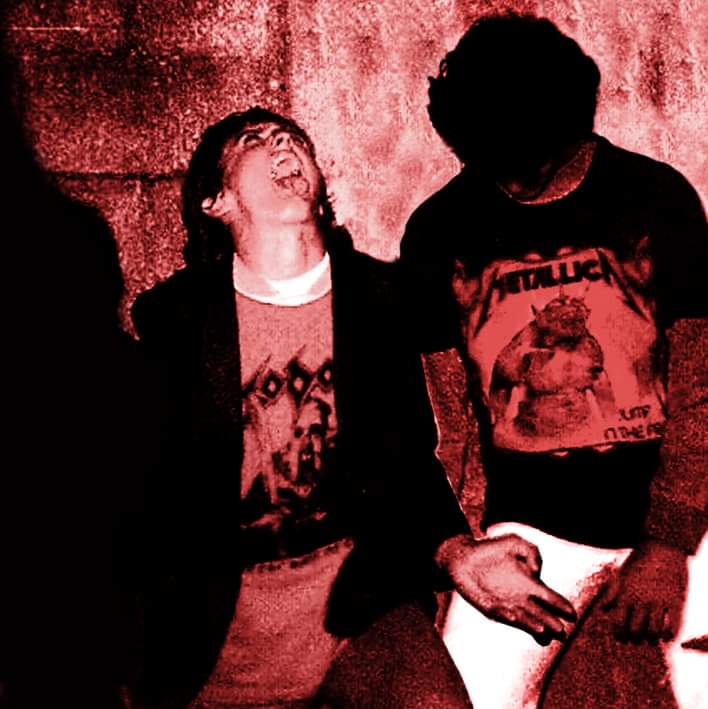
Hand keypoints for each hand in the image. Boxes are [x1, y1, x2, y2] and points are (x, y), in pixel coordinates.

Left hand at [437, 533, 576, 644]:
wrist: (464, 555)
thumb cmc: (492, 549)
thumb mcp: (516, 543)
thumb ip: (533, 552)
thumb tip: (535, 573)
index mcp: (531, 585)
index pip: (551, 599)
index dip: (562, 607)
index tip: (572, 614)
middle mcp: (522, 598)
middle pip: (541, 616)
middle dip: (551, 623)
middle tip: (561, 631)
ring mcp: (506, 604)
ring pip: (524, 620)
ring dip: (532, 626)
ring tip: (543, 631)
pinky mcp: (489, 607)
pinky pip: (501, 614)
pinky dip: (508, 616)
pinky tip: (515, 618)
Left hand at [601, 540, 687, 643]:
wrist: (662, 548)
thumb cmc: (638, 561)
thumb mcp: (620, 574)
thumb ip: (610, 593)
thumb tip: (602, 610)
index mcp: (625, 594)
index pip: (618, 622)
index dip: (618, 634)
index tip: (620, 638)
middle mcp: (641, 601)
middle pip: (635, 631)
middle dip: (633, 638)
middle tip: (635, 639)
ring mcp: (659, 603)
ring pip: (653, 633)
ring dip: (650, 639)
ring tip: (650, 639)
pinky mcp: (675, 603)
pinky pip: (672, 627)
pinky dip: (668, 636)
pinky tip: (665, 635)